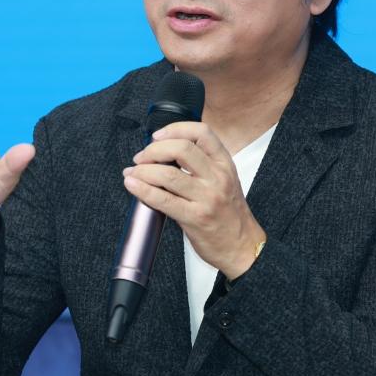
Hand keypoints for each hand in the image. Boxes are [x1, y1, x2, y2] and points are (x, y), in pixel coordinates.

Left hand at [123, 122, 265, 279]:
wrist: (242, 246)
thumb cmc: (229, 214)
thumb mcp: (224, 180)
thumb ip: (201, 164)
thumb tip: (163, 152)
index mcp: (224, 163)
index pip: (201, 132)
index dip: (174, 129)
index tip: (157, 136)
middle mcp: (218, 177)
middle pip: (181, 148)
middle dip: (153, 150)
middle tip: (141, 158)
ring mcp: (207, 197)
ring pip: (168, 174)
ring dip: (143, 170)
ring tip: (133, 173)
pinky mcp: (195, 218)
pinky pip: (163, 200)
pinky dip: (142, 190)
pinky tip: (133, 186)